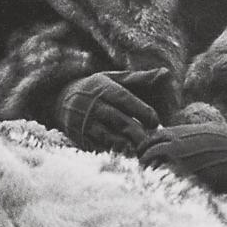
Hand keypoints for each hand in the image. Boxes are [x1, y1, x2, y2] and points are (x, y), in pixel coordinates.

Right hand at [54, 69, 169, 153]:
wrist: (60, 99)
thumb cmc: (95, 89)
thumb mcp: (113, 79)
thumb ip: (138, 78)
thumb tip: (165, 73)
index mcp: (103, 88)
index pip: (126, 100)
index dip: (143, 111)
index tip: (155, 121)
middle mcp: (92, 105)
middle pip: (121, 121)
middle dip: (139, 133)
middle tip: (151, 140)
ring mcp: (84, 122)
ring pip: (110, 137)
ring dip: (128, 145)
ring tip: (140, 148)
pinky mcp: (79, 137)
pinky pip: (99, 148)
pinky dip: (113, 152)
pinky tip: (123, 154)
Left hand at [139, 123, 226, 195]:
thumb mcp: (205, 131)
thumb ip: (185, 136)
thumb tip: (172, 143)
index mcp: (180, 133)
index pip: (149, 139)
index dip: (145, 149)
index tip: (145, 156)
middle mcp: (176, 146)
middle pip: (147, 154)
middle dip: (144, 163)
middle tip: (145, 172)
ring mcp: (183, 163)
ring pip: (154, 169)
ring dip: (151, 176)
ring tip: (152, 185)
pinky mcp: (192, 180)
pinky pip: (171, 184)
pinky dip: (166, 188)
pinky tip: (169, 193)